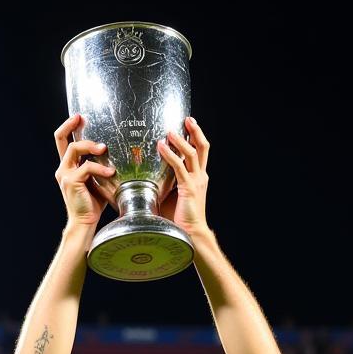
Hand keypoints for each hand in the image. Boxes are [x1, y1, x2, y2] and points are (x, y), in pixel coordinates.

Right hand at [54, 115, 115, 228]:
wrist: (85, 222)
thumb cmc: (93, 203)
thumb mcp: (97, 180)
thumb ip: (100, 166)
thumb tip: (116, 153)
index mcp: (68, 166)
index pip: (63, 140)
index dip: (69, 126)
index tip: (80, 116)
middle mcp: (63, 168)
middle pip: (61, 138)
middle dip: (71, 125)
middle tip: (83, 118)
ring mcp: (65, 174)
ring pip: (74, 148)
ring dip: (90, 146)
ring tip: (104, 149)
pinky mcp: (71, 182)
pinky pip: (86, 167)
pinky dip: (100, 168)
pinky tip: (110, 172)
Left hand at [157, 116, 209, 236]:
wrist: (191, 234)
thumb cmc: (181, 219)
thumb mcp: (173, 196)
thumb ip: (166, 184)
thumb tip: (150, 177)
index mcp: (199, 178)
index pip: (200, 153)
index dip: (195, 138)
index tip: (188, 125)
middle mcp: (200, 177)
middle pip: (202, 148)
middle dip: (195, 131)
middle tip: (187, 119)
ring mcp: (196, 181)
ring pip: (192, 153)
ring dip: (180, 140)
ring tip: (170, 131)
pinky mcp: (188, 188)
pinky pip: (179, 167)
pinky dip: (169, 155)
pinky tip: (161, 146)